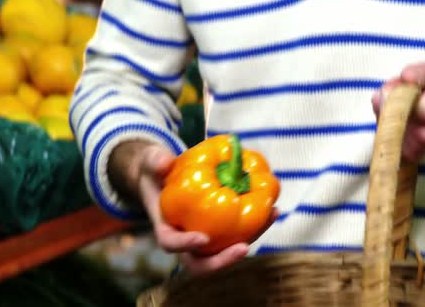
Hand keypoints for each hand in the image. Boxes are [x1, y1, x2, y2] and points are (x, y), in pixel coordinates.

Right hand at [108, 141, 277, 276]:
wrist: (166, 177)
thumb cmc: (157, 171)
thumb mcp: (151, 161)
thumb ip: (155, 160)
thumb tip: (165, 162)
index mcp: (165, 228)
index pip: (171, 244)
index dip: (186, 244)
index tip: (203, 238)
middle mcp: (186, 241)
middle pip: (201, 263)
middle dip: (223, 261)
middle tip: (243, 248)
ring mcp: (206, 239)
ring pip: (226, 250)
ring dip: (251, 238)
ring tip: (270, 216)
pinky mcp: (223, 232)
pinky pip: (240, 234)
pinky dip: (258, 224)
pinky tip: (273, 209)